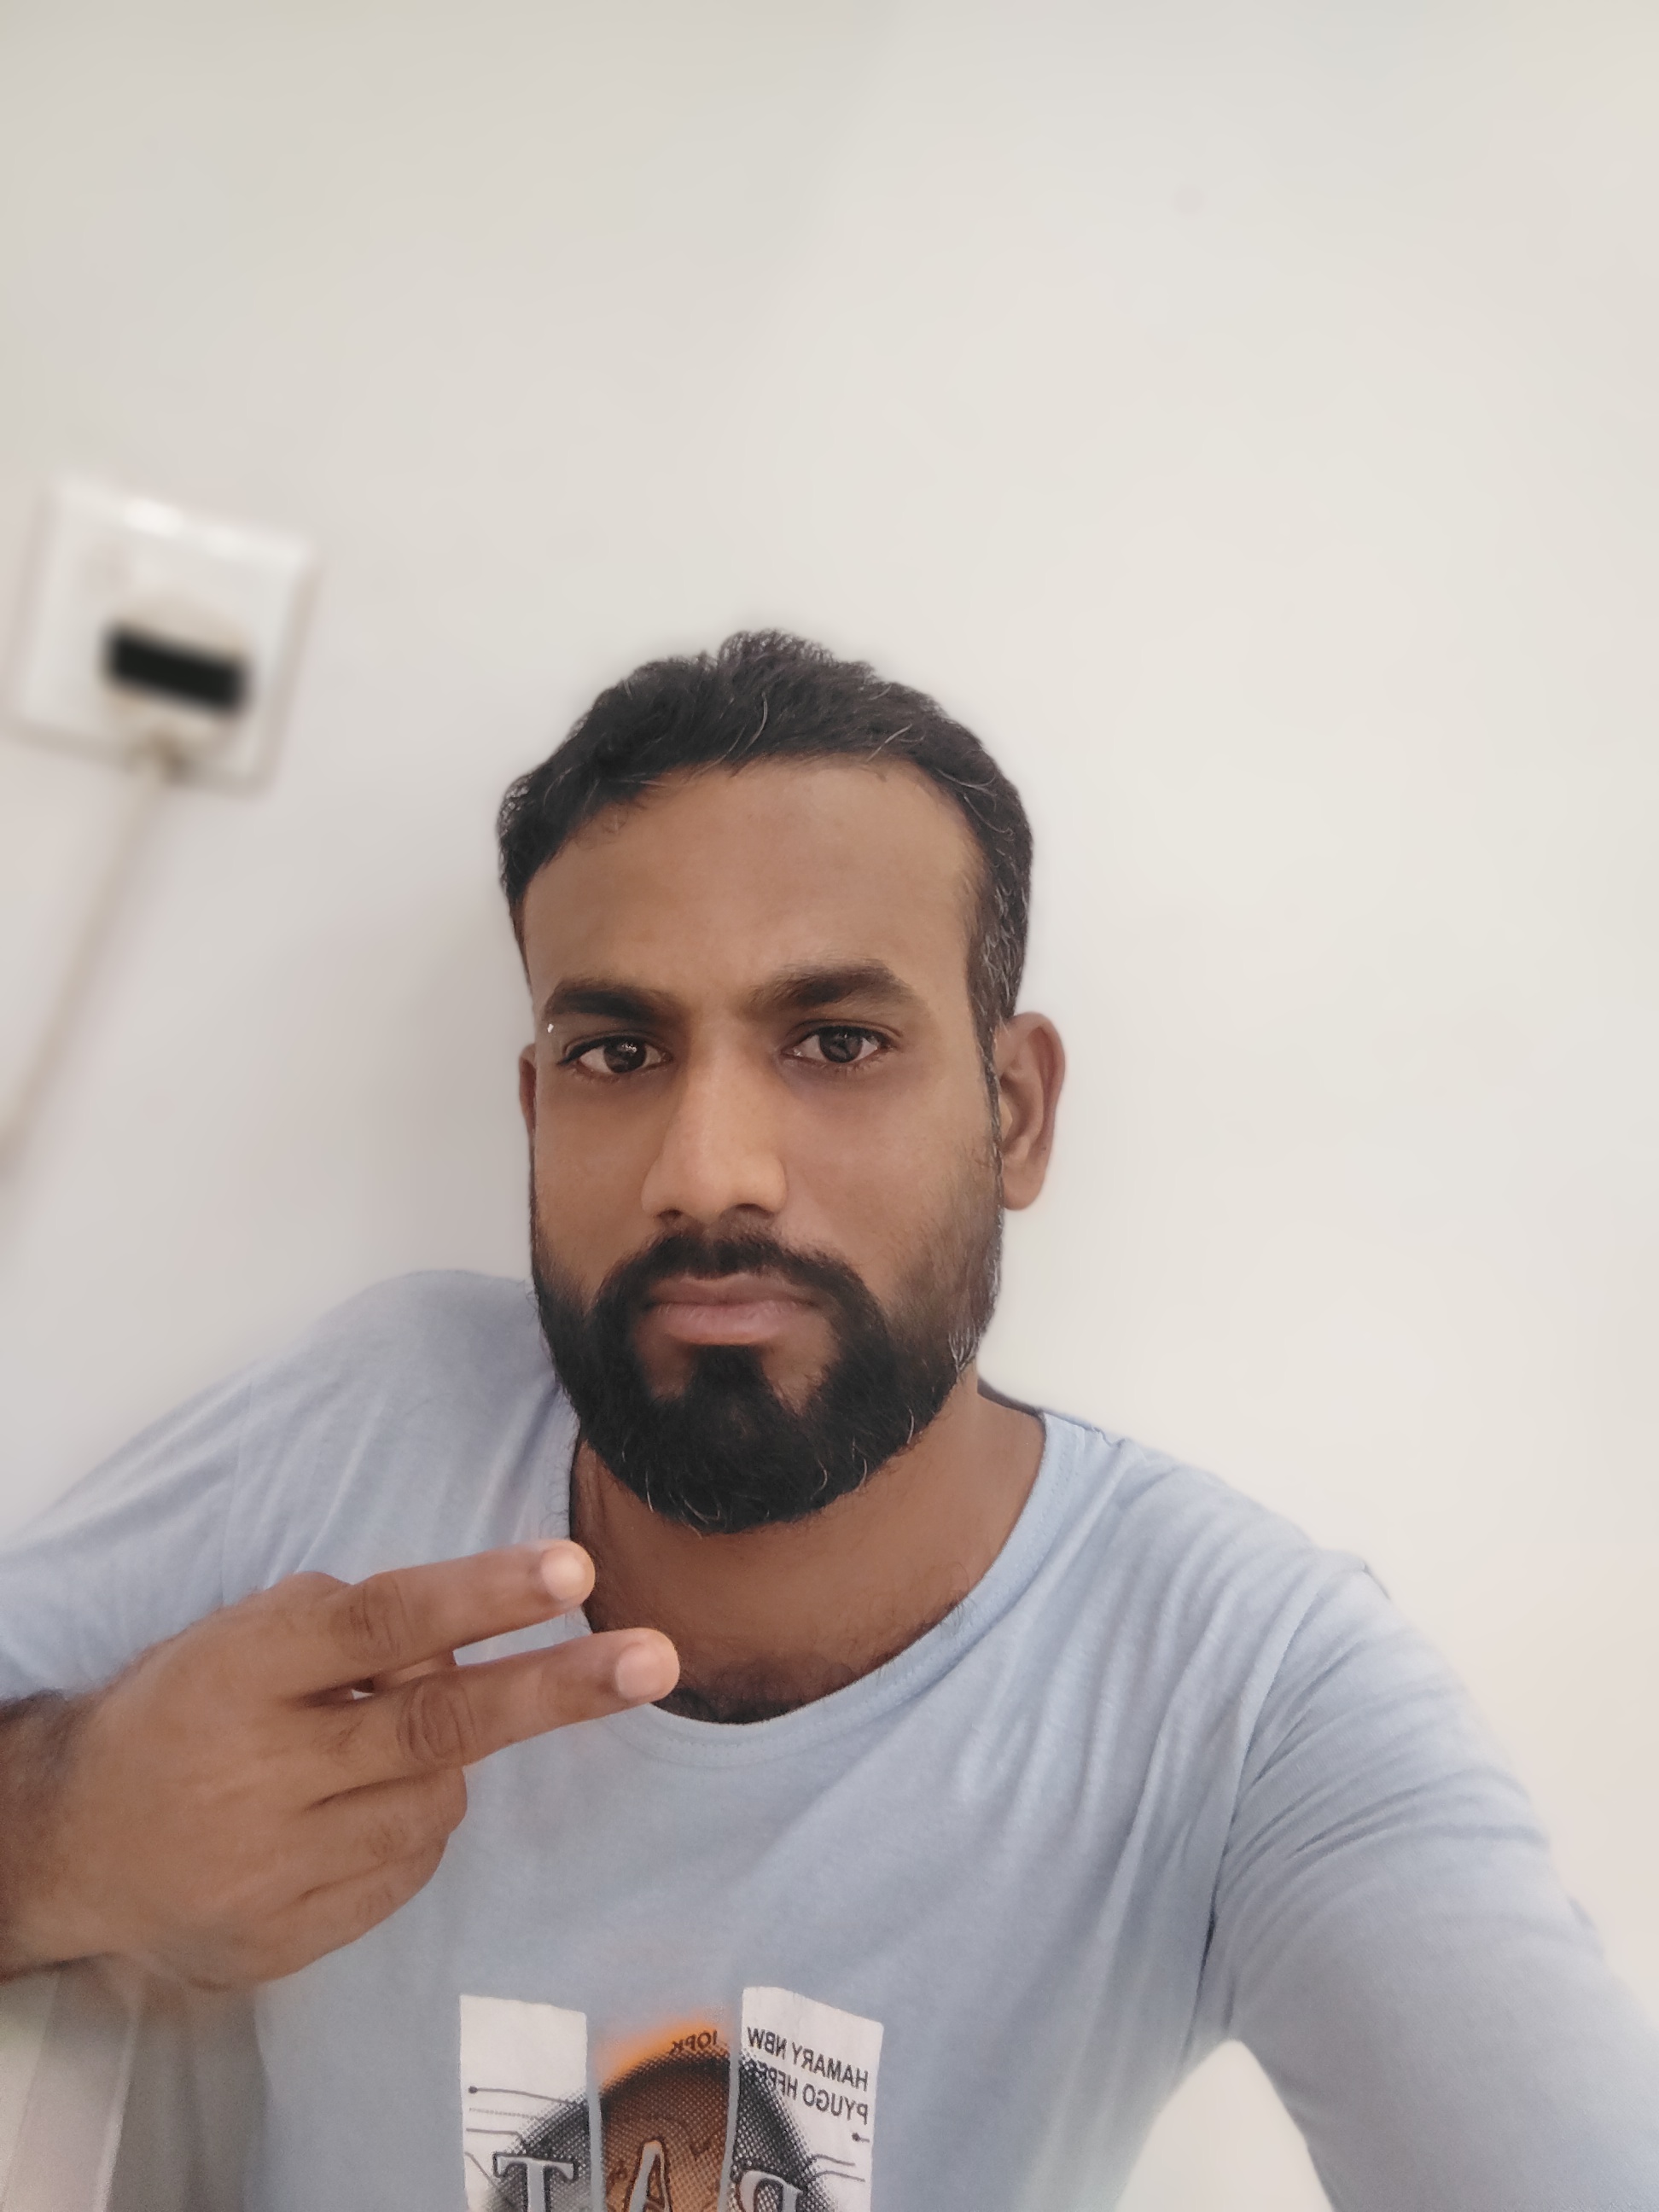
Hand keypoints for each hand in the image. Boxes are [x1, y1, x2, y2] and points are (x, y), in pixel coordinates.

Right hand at [5, 1543, 676, 1986]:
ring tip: (374, 1748)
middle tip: (653, 1659)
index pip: (380, 1621)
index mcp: (244, 1669)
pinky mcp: (287, 1938)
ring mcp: (275, 1867)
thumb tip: (476, 1633)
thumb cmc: (186, 1707)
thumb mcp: (249, 1635)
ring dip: (444, 1763)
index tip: (572, 1568)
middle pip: (436, 1726)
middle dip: (555, 1690)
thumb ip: (357, 1630)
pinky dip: (409, 1827)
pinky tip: (352, 1809)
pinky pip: (407, 1869)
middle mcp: (262, 1770)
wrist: (73, 1839)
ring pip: (437, 1801)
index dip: (480, 1593)